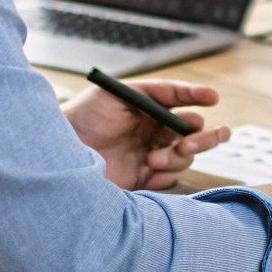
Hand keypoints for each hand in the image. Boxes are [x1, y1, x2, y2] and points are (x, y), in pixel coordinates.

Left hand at [63, 78, 230, 190]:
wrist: (60, 156)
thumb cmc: (82, 118)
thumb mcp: (115, 94)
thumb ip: (150, 93)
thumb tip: (181, 98)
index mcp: (148, 107)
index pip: (180, 100)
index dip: (197, 97)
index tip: (212, 98)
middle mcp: (152, 130)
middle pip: (194, 132)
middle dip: (203, 137)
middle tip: (190, 141)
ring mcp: (149, 154)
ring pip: (185, 157)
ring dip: (177, 157)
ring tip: (152, 159)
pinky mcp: (142, 178)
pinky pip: (170, 178)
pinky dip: (166, 175)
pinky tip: (149, 172)